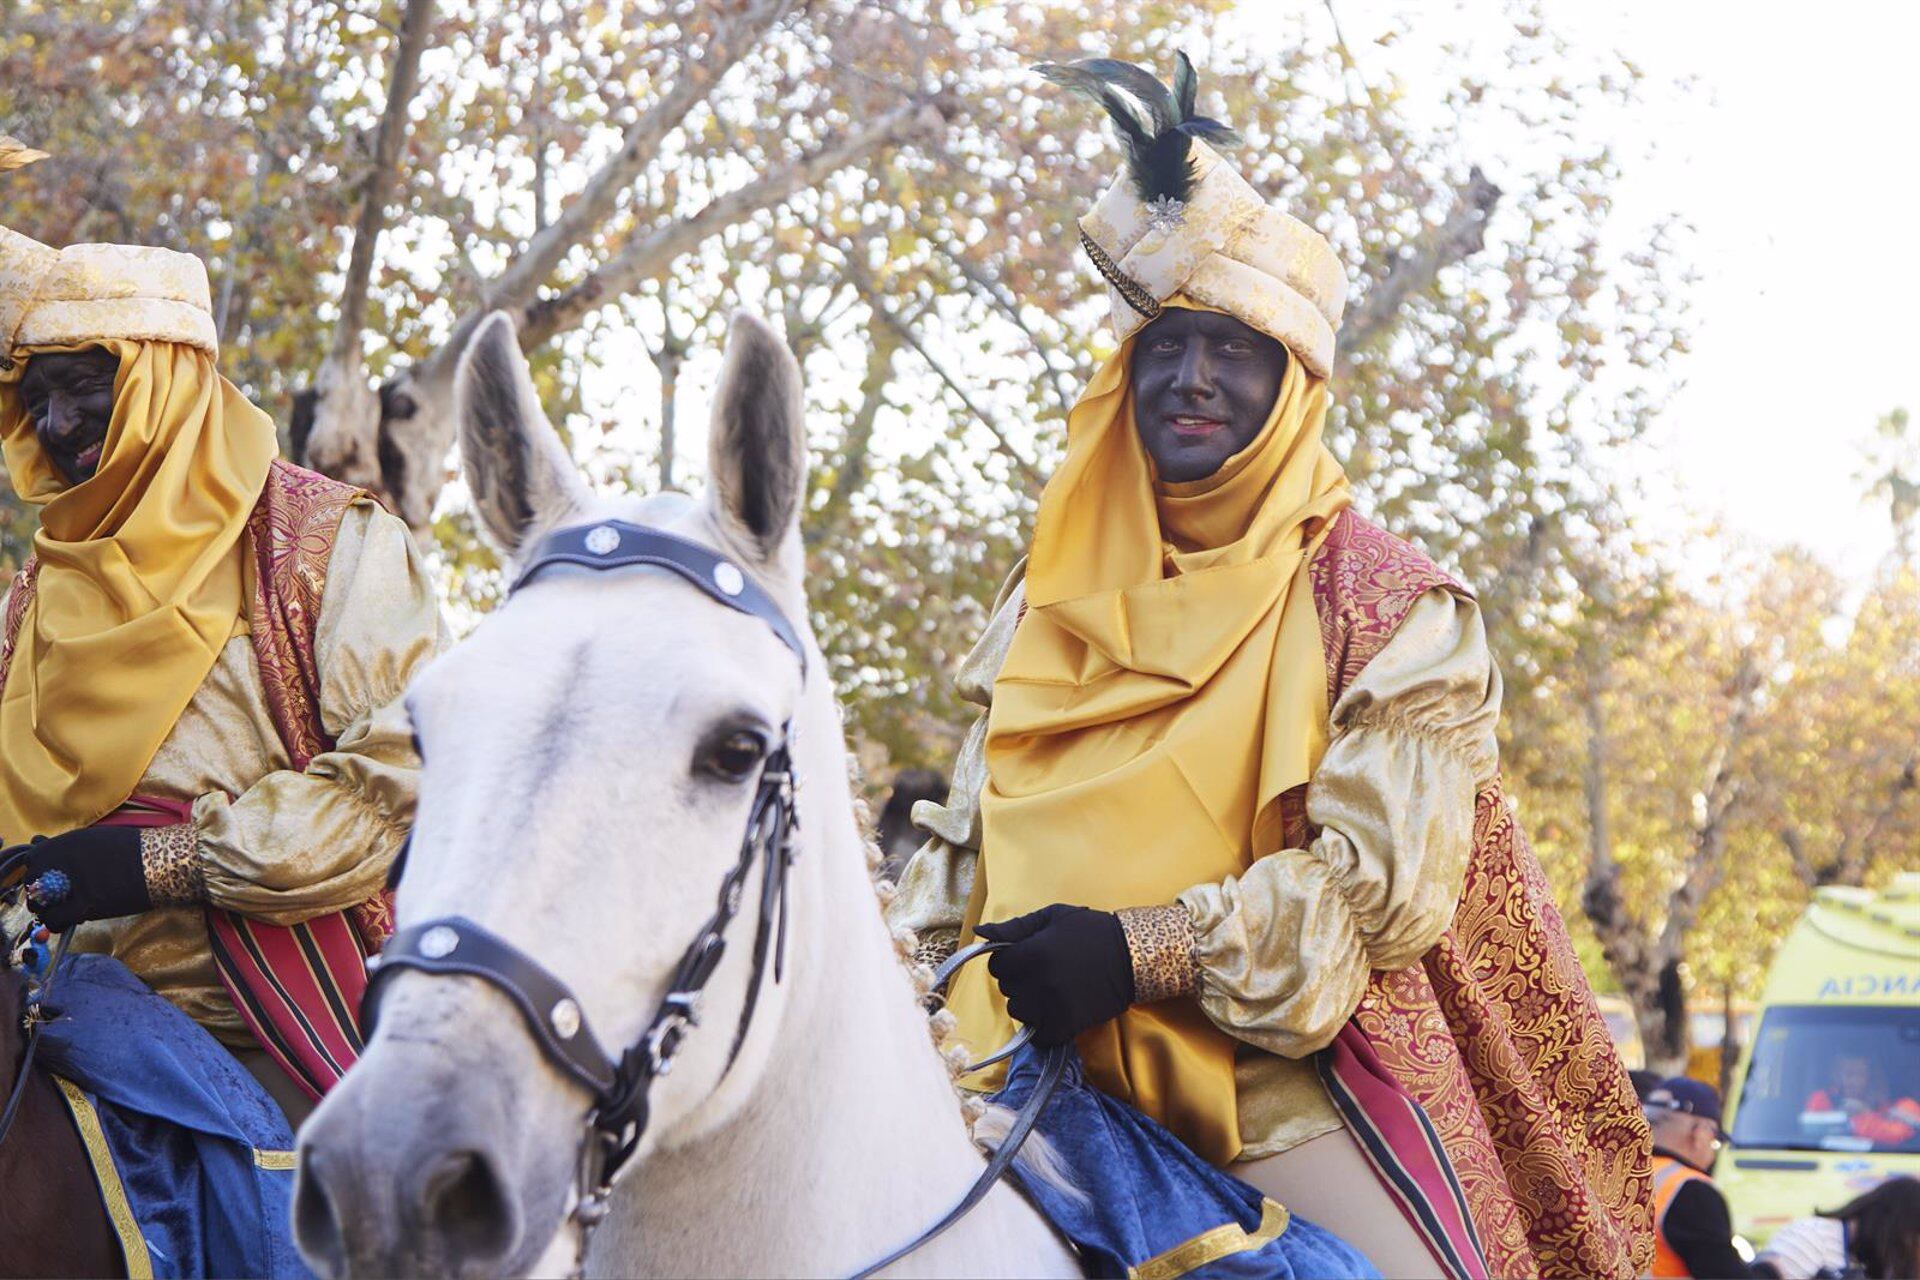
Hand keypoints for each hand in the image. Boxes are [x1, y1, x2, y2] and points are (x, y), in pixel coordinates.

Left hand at [13, 826, 148, 930]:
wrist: (162, 864)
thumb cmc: (135, 849)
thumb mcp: (97, 839)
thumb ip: (67, 845)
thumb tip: (36, 842)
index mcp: (69, 842)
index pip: (34, 858)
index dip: (38, 869)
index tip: (49, 876)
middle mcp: (66, 862)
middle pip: (33, 881)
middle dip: (39, 890)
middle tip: (55, 895)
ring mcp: (75, 884)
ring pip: (40, 903)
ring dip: (46, 907)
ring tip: (62, 908)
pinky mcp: (86, 905)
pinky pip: (56, 919)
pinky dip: (58, 921)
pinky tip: (70, 918)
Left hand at [975, 903, 1132, 1045]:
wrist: (1131, 955)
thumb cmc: (1091, 930)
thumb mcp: (1052, 918)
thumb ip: (1014, 928)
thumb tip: (980, 934)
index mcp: (1033, 952)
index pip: (997, 966)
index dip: (1008, 960)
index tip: (1025, 956)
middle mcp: (1039, 982)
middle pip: (1007, 989)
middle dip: (1019, 980)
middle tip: (1043, 970)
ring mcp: (1053, 1006)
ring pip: (1019, 1012)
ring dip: (1029, 1002)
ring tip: (1049, 990)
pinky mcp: (1068, 1025)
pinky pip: (1039, 1036)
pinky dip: (1042, 1028)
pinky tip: (1055, 1010)